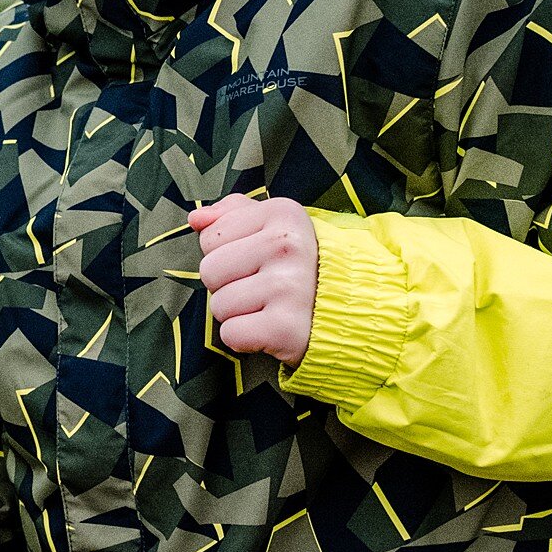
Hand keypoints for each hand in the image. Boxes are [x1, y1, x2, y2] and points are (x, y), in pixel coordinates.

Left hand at [188, 194, 316, 366]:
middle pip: (209, 271)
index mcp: (283, 212)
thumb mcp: (277, 227)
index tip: (261, 260)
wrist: (355, 311)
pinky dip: (245, 339)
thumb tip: (196, 218)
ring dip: (238, 313)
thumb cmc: (303, 266)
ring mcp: (289, 286)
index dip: (228, 254)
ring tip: (270, 307)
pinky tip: (270, 329)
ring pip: (218, 305)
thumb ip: (233, 214)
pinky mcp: (286, 327)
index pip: (210, 238)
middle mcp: (287, 245)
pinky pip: (231, 334)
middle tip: (264, 288)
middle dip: (228, 285)